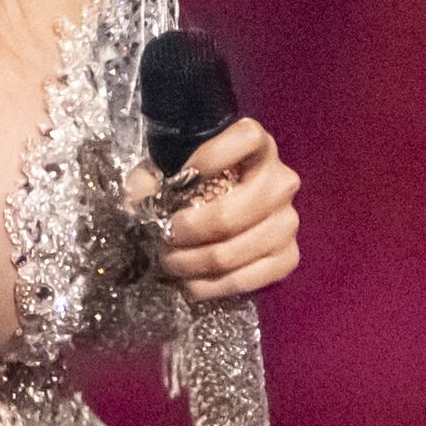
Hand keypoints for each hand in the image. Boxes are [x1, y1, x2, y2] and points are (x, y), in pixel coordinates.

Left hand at [152, 116, 300, 301]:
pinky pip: (246, 280)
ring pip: (233, 253)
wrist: (233, 213)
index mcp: (260, 147)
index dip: (211, 156)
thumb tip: (137, 197)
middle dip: (187, 232)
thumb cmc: (201, 185)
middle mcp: (281, 182)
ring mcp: (288, 221)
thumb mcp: (176, 170)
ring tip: (170, 263)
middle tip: (164, 237)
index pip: (246, 139)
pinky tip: (190, 284)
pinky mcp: (288, 257)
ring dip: (192, 264)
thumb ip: (153, 177)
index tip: (178, 178)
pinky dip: (211, 287)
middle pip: (230, 215)